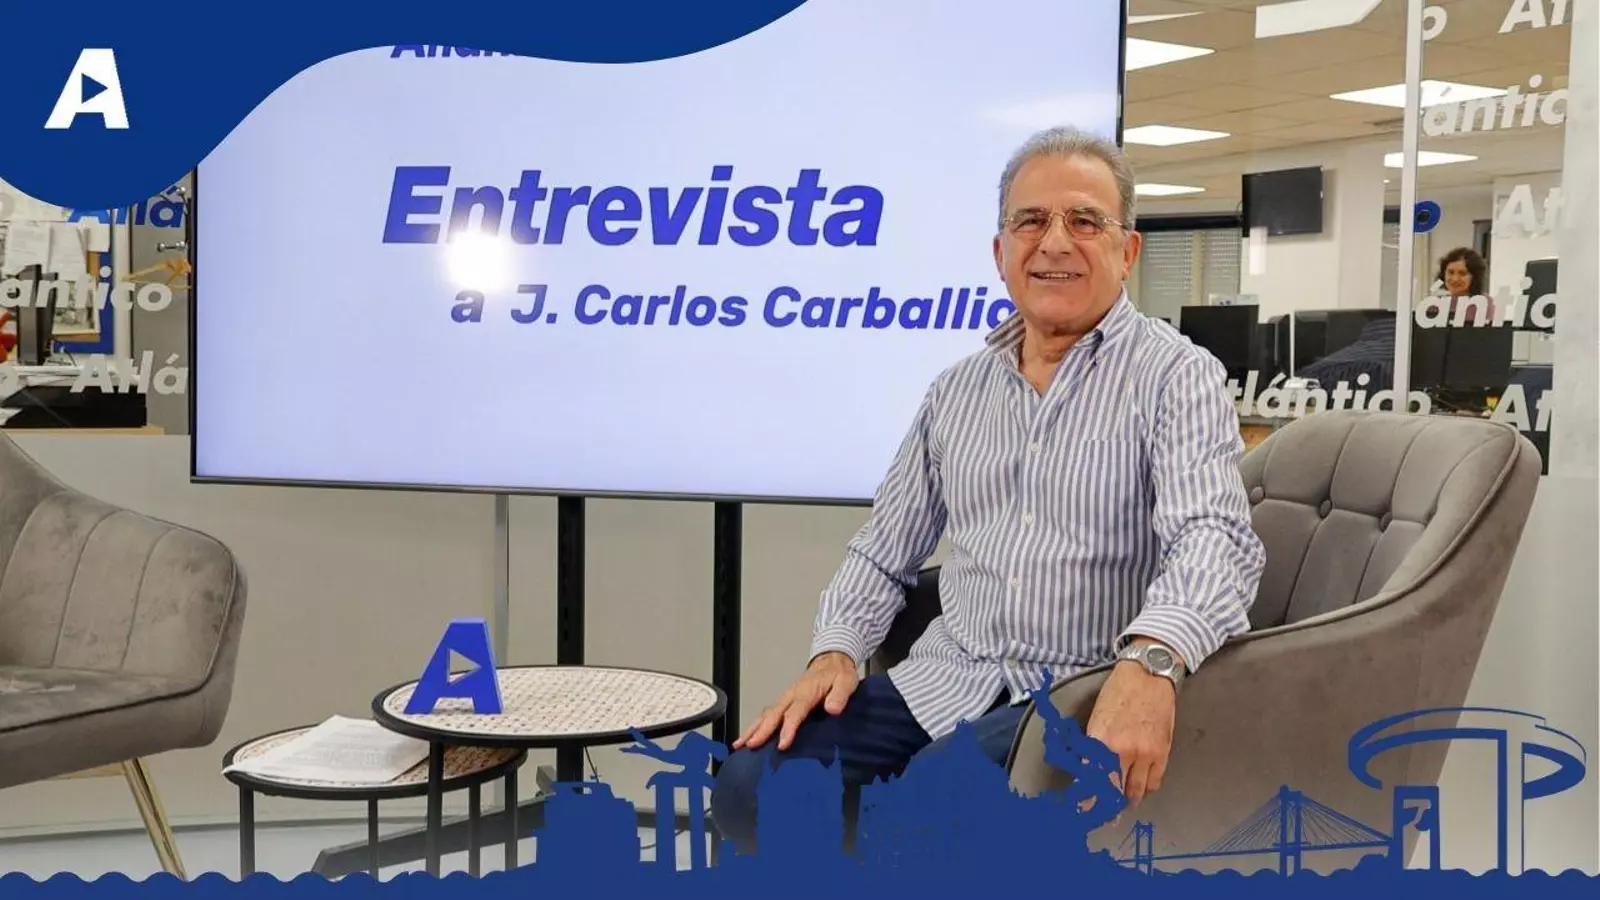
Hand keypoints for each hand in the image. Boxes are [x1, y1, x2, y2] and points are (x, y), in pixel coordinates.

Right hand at [733, 652, 858, 751]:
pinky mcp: (784, 702)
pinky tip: (748, 738)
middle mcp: (792, 696)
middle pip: (773, 714)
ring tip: (740, 745)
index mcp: (806, 692)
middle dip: (761, 730)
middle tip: (750, 745)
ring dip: (753, 729)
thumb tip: (833, 709)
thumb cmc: (838, 675)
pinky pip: (767, 714)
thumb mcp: (846, 682)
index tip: (782, 745)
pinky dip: (756, 726)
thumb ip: (840, 695)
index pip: (795, 712)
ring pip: (766, 714)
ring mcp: (786, 699)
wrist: (831, 661)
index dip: (788, 729)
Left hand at [1085, 656, 1176, 812]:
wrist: (1148, 675)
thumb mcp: (1096, 719)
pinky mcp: (1162, 753)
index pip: (1091, 782)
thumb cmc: (1118, 692)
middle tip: (1102, 818)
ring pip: (1134, 792)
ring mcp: (1145, 754)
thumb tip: (1087, 772)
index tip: (1082, 812)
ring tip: (1119, 809)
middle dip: (1106, 809)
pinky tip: (1138, 791)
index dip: (1087, 801)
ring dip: (1126, 802)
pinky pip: (1153, 783)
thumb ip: (1093, 748)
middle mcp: (1122, 752)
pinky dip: (1145, 790)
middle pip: (1113, 792)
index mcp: (1100, 741)